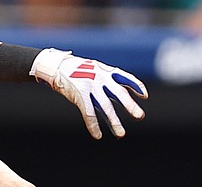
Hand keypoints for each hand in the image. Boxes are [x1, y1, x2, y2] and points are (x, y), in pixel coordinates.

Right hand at [30, 48, 147, 138]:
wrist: (57, 66)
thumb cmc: (80, 70)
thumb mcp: (96, 70)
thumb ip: (109, 83)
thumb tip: (126, 97)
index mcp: (106, 71)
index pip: (125, 77)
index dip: (135, 85)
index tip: (144, 96)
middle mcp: (100, 78)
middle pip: (118, 92)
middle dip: (129, 105)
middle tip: (140, 116)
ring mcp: (90, 86)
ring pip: (105, 106)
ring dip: (114, 121)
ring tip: (121, 134)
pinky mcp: (79, 94)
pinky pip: (88, 113)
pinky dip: (93, 125)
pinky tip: (98, 135)